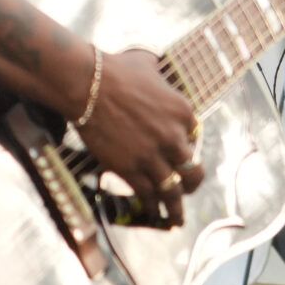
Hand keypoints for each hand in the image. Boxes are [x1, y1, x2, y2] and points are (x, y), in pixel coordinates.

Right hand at [73, 48, 204, 226]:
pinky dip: (152, 207)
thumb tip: (154, 69)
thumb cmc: (117, 70)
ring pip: (174, 191)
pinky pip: (149, 196)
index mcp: (183, 111)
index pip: (195, 137)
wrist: (89, 86)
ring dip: (176, 208)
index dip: (188, 147)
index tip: (181, 154)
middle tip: (188, 188)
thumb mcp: (150, 66)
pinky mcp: (132, 170)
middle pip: (192, 169)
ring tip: (177, 218)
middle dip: (192, 182)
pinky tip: (152, 213)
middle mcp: (174, 136)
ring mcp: (154, 156)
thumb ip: (158, 75)